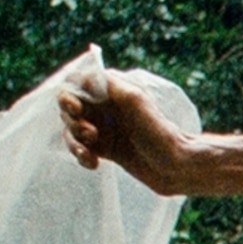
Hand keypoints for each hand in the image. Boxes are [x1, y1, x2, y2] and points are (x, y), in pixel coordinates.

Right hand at [58, 72, 189, 192]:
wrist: (174, 166)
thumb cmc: (157, 132)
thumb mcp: (135, 101)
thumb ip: (109, 85)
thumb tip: (85, 77)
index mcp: (112, 89)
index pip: (76, 84)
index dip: (69, 97)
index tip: (76, 110)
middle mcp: (105, 106)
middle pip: (68, 109)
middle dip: (73, 122)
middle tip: (92, 134)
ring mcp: (103, 127)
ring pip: (71, 130)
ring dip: (74, 142)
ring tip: (90, 153)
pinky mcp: (104, 148)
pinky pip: (80, 148)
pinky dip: (81, 156)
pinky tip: (94, 164)